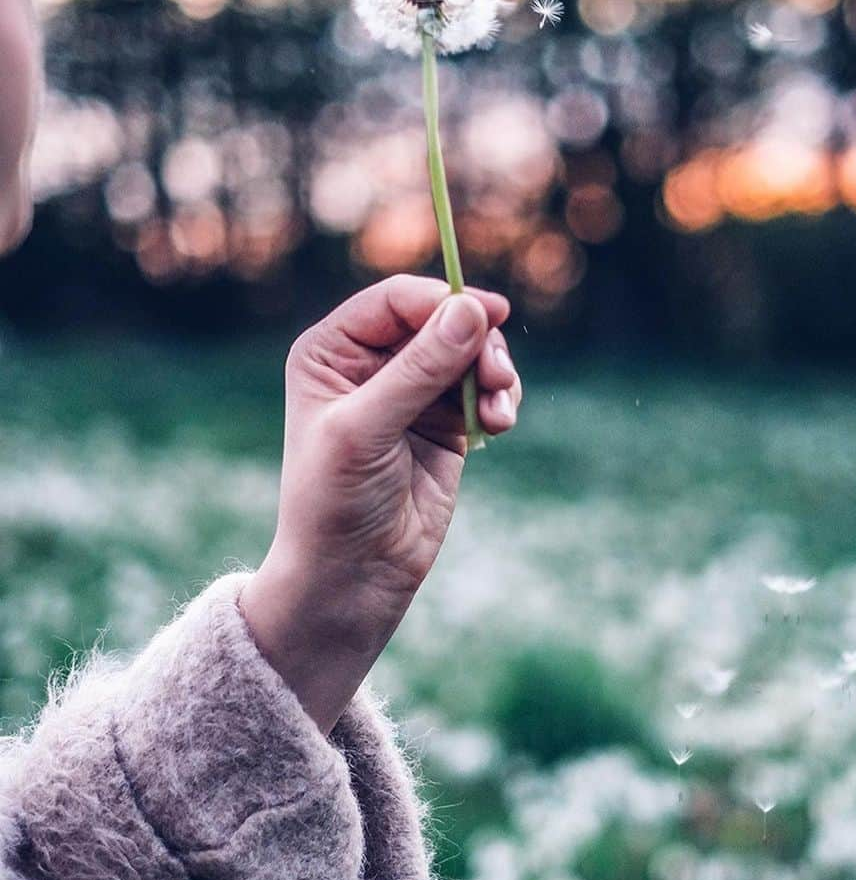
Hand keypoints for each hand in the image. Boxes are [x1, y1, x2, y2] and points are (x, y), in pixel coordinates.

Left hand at [240, 275, 522, 732]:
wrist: (350, 578)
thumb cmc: (334, 502)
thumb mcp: (366, 430)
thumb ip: (419, 369)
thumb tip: (471, 311)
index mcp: (331, 350)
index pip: (396, 301)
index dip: (443, 301)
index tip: (489, 314)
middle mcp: (370, 362)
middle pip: (442, 320)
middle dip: (477, 342)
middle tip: (497, 376)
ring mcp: (411, 391)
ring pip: (470, 351)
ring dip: (493, 371)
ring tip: (497, 410)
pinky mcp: (445, 422)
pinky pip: (484, 387)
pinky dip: (499, 397)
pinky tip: (499, 422)